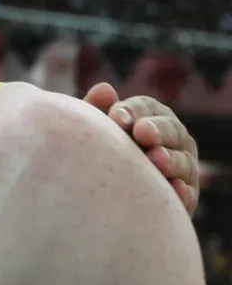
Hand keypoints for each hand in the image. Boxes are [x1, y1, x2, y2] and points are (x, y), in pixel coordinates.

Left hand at [82, 82, 198, 215]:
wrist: (106, 194)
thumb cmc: (101, 152)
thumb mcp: (97, 131)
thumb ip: (98, 109)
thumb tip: (104, 88)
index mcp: (151, 117)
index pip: (146, 107)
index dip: (133, 110)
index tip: (115, 117)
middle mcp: (172, 139)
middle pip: (170, 129)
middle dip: (157, 129)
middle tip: (142, 132)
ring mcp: (183, 167)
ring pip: (182, 160)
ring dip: (171, 159)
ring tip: (156, 158)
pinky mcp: (185, 196)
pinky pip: (188, 193)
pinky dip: (182, 191)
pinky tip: (173, 189)